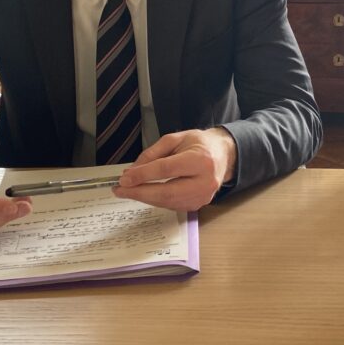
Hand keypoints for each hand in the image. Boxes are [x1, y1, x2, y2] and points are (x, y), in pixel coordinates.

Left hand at [112, 127, 236, 210]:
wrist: (224, 155)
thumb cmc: (199, 144)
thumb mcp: (175, 139)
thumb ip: (152, 154)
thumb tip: (132, 172)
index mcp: (201, 160)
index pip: (166, 170)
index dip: (143, 175)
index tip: (124, 178)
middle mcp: (205, 181)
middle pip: (166, 192)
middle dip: (139, 192)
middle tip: (120, 190)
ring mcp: (203, 197)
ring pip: (167, 202)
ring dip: (144, 197)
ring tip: (128, 190)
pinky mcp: (198, 205)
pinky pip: (171, 205)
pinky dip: (155, 200)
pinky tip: (144, 193)